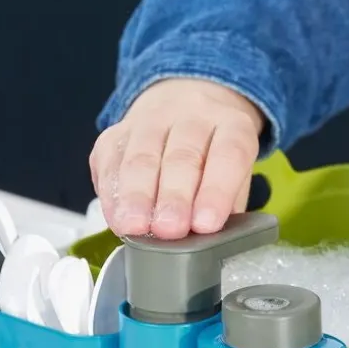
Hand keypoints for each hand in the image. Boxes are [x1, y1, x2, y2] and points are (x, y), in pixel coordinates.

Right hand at [89, 78, 265, 238]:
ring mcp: (152, 118)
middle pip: (182, 156)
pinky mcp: (117, 130)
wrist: (186, 105)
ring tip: (136, 227)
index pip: (228, 155)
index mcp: (233, 125)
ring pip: (142, 156)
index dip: (216, 191)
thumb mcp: (237, 174)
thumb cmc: (214, 154)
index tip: (206, 224)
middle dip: (173, 197)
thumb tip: (212, 242)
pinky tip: (117, 218)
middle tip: (169, 230)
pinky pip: (111, 160)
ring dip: (137, 196)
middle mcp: (192, 114)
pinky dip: (112, 194)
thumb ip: (228, 205)